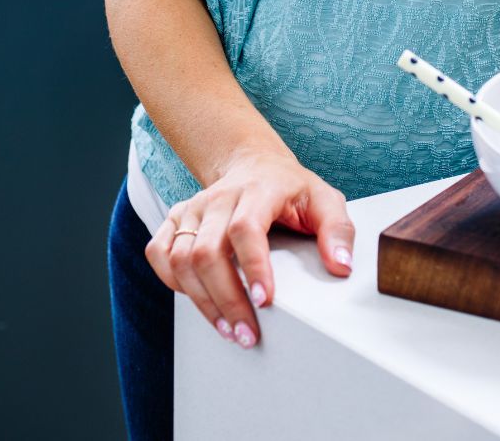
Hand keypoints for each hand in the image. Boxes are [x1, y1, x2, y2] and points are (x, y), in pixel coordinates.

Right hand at [144, 146, 355, 347]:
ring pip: (181, 258)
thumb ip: (338, 230)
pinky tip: (197, 301)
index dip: (253, 266)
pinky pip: (158, 253)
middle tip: (247, 334)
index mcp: (258, 190)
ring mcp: (194, 207)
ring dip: (201, 301)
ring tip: (228, 329)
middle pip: (208, 251)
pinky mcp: (175, 218)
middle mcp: (220, 197)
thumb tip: (341, 266)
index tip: (266, 301)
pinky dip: (171, 282)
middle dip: (227, 300)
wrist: (254, 165)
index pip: (245, 228)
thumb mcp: (324, 200)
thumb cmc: (289, 189)